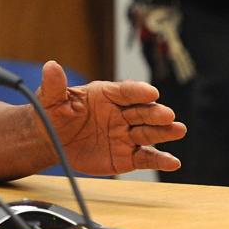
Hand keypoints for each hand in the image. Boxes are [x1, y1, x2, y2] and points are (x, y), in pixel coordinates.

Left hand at [37, 61, 184, 175]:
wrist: (53, 140)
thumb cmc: (54, 114)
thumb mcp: (50, 99)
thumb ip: (54, 85)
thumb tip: (51, 65)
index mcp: (106, 95)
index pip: (125, 91)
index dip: (138, 91)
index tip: (151, 92)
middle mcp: (121, 113)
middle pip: (142, 112)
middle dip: (155, 113)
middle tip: (167, 115)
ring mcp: (126, 135)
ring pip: (149, 133)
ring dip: (164, 132)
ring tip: (178, 130)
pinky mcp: (127, 157)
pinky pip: (145, 158)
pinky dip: (160, 160)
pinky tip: (173, 162)